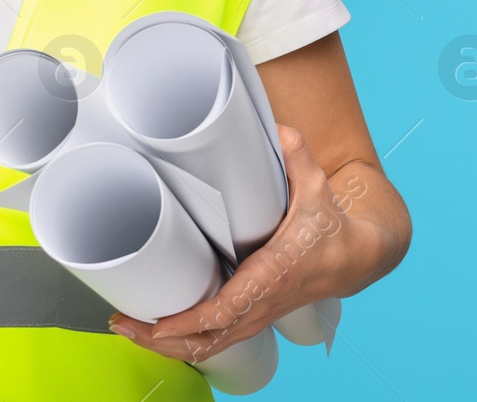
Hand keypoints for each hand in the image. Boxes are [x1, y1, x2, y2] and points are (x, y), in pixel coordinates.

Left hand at [107, 123, 379, 364]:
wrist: (353, 260)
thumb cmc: (330, 228)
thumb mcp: (317, 189)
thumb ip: (297, 158)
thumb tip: (280, 130)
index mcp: (271, 275)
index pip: (229, 308)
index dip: (192, 320)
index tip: (161, 323)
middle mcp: (261, 302)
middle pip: (208, 339)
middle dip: (164, 340)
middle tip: (124, 325)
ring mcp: (257, 314)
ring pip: (209, 346)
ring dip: (169, 346)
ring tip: (129, 330)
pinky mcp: (254, 316)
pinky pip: (217, 341)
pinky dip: (186, 344)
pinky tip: (159, 336)